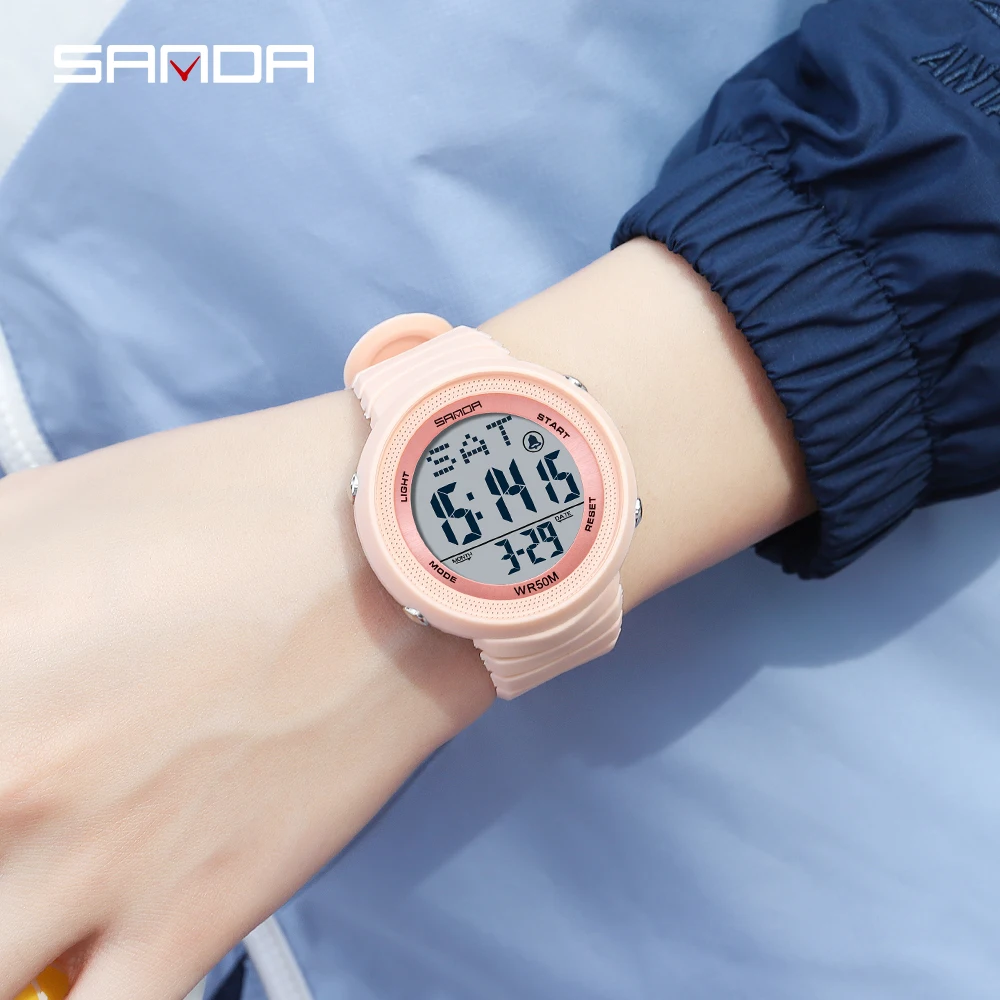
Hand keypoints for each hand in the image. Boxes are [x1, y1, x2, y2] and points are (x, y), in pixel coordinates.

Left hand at [0, 392, 493, 999]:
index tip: (0, 756)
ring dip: (4, 933)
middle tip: (29, 803)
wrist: (389, 555)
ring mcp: (93, 870)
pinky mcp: (193, 919)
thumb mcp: (37, 509)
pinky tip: (76, 964)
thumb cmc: (227, 507)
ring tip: (32, 896)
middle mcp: (8, 781)